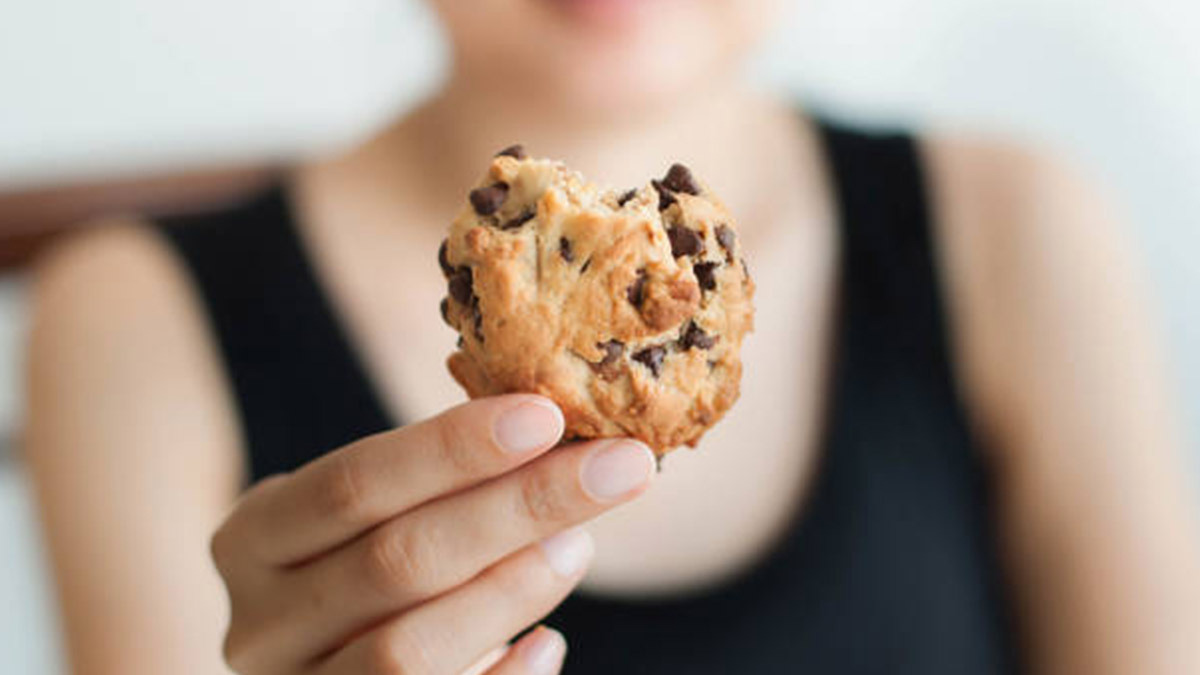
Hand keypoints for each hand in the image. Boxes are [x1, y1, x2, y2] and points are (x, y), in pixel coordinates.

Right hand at [210, 395, 655, 674]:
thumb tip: (563, 437)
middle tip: (617, 467)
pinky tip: (548, 643)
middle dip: (517, 507)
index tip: (547, 416)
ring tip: (581, 545)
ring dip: (510, 592)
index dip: (450, 450)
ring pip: (406, 650)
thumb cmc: (365, 566)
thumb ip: (435, 487)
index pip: (351, 485)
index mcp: (253, 539)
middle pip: (394, 561)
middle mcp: (260, 625)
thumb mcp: (373, 519)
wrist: (327, 664)